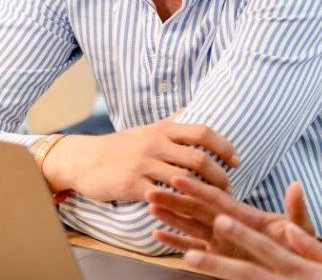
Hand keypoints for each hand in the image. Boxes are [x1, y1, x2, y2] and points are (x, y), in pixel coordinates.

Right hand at [42, 118, 240, 202]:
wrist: (84, 160)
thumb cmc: (119, 146)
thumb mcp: (146, 129)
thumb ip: (171, 123)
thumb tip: (194, 108)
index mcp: (162, 130)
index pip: (202, 132)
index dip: (224, 146)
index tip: (236, 160)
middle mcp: (155, 144)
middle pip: (199, 157)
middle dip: (220, 175)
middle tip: (230, 188)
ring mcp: (144, 165)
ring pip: (185, 178)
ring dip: (204, 193)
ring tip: (214, 203)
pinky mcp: (133, 185)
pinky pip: (164, 196)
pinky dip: (180, 204)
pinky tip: (190, 212)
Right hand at [150, 177, 314, 261]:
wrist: (298, 271)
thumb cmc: (300, 247)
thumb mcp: (300, 230)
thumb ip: (296, 211)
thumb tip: (297, 186)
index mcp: (246, 215)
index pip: (218, 199)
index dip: (198, 188)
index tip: (178, 175)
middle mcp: (229, 225)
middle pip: (196, 210)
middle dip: (174, 199)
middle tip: (151, 188)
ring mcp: (221, 242)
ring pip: (189, 226)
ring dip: (169, 216)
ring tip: (149, 204)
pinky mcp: (218, 259)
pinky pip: (192, 249)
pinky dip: (174, 243)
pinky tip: (155, 234)